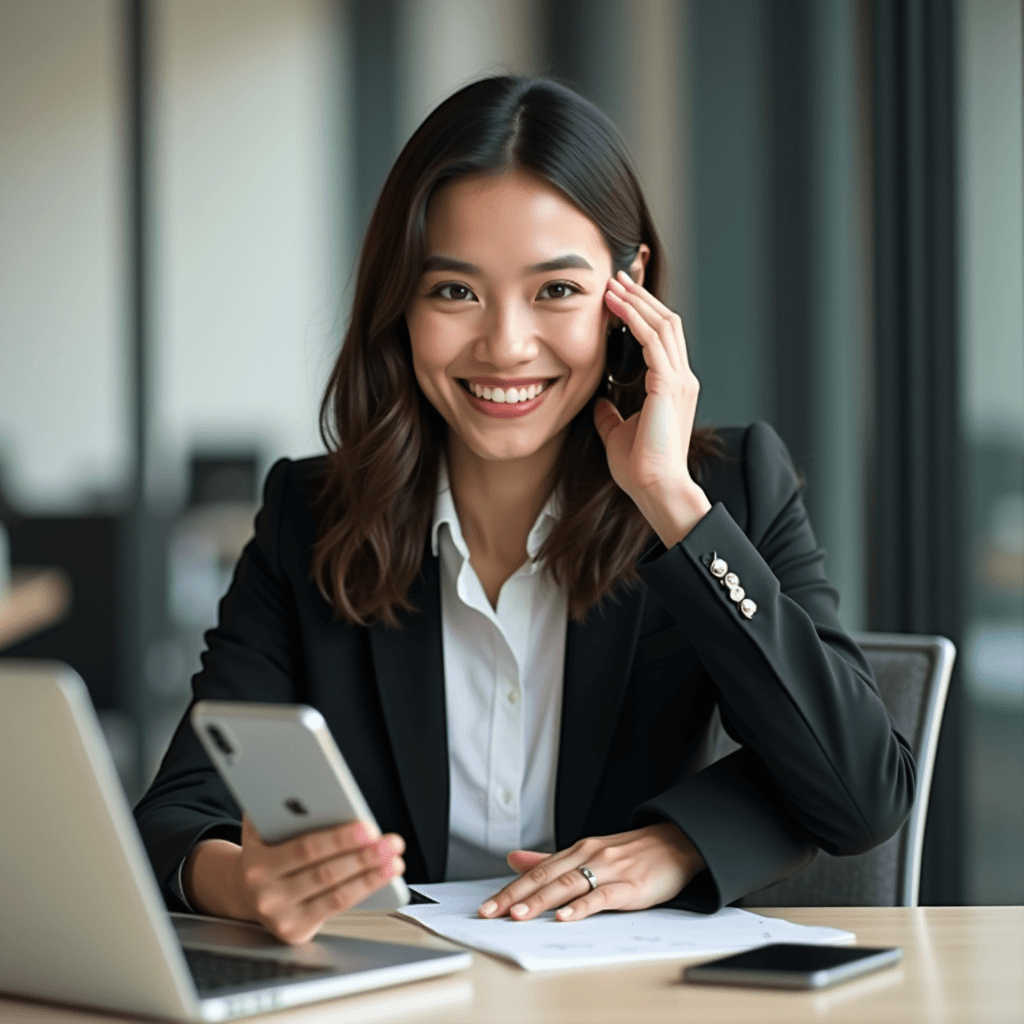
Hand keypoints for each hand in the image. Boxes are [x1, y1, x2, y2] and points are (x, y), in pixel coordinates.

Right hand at [184, 815, 405, 944]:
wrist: (243, 890)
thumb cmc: (264, 849)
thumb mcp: (261, 828)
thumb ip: (280, 810)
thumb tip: (311, 789)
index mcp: (258, 864)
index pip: (306, 849)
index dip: (340, 839)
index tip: (368, 827)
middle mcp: (267, 895)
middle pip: (325, 873)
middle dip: (364, 856)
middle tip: (392, 842)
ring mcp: (281, 917)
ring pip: (336, 895)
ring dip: (371, 876)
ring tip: (394, 860)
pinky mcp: (295, 931)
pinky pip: (336, 909)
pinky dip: (363, 891)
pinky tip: (382, 877)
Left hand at [477, 822, 704, 922]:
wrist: (676, 842)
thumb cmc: (631, 852)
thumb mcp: (588, 852)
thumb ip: (550, 859)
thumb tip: (514, 860)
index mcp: (577, 850)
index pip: (537, 871)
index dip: (510, 888)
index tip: (487, 906)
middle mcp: (589, 856)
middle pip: (546, 877)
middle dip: (516, 896)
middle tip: (491, 912)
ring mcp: (609, 870)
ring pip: (569, 884)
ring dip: (542, 900)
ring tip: (519, 915)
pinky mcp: (630, 886)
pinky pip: (602, 896)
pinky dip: (582, 906)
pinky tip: (566, 916)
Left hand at [595, 271, 710, 546]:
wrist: (656, 488)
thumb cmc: (640, 469)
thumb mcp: (618, 434)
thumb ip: (611, 415)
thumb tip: (598, 402)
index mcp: (673, 387)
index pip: (662, 338)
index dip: (642, 314)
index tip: (618, 298)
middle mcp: (681, 378)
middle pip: (667, 322)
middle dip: (641, 297)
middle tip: (615, 279)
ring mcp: (679, 380)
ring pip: (663, 324)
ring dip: (637, 301)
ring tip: (613, 284)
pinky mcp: (669, 385)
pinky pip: (653, 339)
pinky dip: (635, 318)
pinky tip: (616, 306)